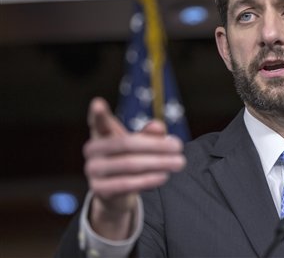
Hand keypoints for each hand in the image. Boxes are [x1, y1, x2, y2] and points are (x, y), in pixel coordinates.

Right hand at [83, 97, 185, 238]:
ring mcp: (93, 170)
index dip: (98, 114)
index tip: (99, 103)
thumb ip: (149, 134)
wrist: (115, 193)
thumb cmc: (128, 159)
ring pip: (130, 164)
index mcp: (101, 133)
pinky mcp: (99, 189)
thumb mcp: (140, 144)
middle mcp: (92, 150)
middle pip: (127, 144)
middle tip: (178, 146)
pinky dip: (148, 179)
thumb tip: (158, 126)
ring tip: (179, 162)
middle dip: (156, 145)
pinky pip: (126, 183)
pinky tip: (164, 176)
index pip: (98, 122)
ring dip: (158, 163)